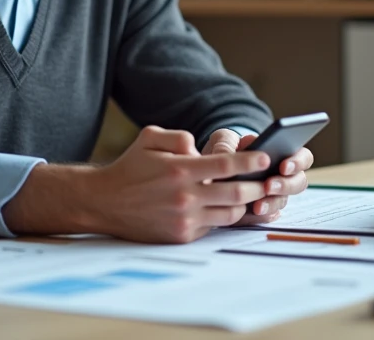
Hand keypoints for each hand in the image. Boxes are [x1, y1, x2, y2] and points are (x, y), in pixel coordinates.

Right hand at [84, 125, 271, 242]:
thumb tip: (201, 148)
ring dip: (242, 204)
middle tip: (269, 180)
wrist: (104, 202)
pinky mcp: (181, 236)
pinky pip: (212, 226)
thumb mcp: (150, 138)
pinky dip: (220, 216)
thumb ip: (179, 137)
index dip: (250, 162)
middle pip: (237, 193)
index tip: (265, 158)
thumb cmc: (130, 167)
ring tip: (248, 194)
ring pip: (230, 214)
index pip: (226, 165)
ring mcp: (184, 219)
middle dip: (257, 187)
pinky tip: (223, 207)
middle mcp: (185, 196)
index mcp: (180, 169)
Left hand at [202, 129, 312, 224]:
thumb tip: (224, 155)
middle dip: (285, 185)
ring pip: (282, 201)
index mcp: (282, 152)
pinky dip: (260, 215)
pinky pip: (268, 216)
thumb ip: (225, 143)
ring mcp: (274, 194)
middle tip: (268, 186)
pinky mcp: (262, 210)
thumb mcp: (222, 140)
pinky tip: (251, 213)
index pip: (303, 157)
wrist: (213, 170)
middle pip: (298, 183)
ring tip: (257, 206)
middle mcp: (283, 175)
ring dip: (272, 203)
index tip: (283, 166)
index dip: (298, 162)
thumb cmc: (225, 149)